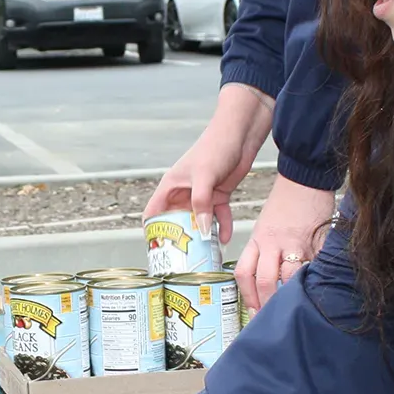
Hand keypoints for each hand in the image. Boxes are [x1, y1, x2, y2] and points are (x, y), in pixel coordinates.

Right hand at [145, 83, 276, 244]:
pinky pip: (218, 217)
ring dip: (202, 236)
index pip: (154, 212)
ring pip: (198, 222)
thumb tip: (200, 229)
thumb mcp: (204, 176)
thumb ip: (201, 203)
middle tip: (183, 259)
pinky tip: (225, 238)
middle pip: (176, 222)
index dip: (152, 231)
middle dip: (180, 239)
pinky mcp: (218, 195)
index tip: (157, 249)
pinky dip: (221, 227)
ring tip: (205, 254)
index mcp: (171, 186)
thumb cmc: (215, 147)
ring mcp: (201, 195)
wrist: (240, 135)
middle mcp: (183, 193)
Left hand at [236, 173, 335, 311]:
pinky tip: (316, 293)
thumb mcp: (265, 227)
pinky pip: (315, 267)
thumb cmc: (286, 204)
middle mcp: (273, 243)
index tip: (254, 311)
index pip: (244, 273)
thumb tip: (266, 283)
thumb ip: (263, 253)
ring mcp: (295, 244)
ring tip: (294, 310)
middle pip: (264, 280)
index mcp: (257, 240)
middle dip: (267, 304)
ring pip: (288, 278)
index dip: (247, 296)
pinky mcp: (316, 242)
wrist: (305, 179)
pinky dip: (315, 282)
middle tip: (272, 318)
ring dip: (290, 298)